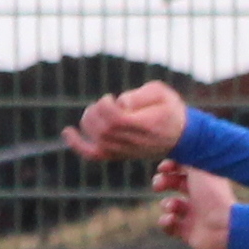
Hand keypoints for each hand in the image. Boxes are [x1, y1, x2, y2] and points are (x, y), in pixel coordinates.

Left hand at [61, 82, 188, 161]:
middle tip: (104, 103)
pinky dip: (78, 145)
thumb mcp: (162, 93)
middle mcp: (134, 142)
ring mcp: (124, 151)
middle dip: (96, 111)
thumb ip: (141, 95)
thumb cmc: (169, 109)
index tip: (110, 98)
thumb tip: (120, 102)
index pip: (115, 120)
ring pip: (97, 140)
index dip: (106, 106)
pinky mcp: (117, 155)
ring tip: (97, 110)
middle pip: (103, 129)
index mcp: (146, 126)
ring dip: (89, 121)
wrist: (180, 136)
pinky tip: (68, 132)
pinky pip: (94, 155)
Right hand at [153, 160, 234, 248]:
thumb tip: (174, 150)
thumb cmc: (212, 195)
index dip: (170, 166)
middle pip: (174, 184)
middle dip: (162, 182)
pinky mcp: (188, 232)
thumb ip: (186, 157)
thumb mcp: (199, 168)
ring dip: (167, 204)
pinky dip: (166, 222)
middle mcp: (200, 195)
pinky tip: (171, 220)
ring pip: (170, 206)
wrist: (223, 227)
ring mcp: (194, 214)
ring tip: (173, 207)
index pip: (184, 168)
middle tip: (158, 185)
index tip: (163, 167)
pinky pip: (169, 225)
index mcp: (205, 179)